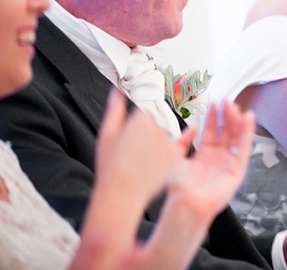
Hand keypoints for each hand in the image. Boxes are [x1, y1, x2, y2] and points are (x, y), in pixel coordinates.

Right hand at [93, 90, 183, 204]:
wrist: (121, 195)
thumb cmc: (111, 168)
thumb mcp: (106, 134)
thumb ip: (114, 109)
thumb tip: (117, 91)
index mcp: (142, 119)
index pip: (144, 114)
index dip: (136, 124)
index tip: (130, 134)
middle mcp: (159, 129)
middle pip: (155, 124)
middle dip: (147, 134)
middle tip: (134, 149)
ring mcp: (169, 144)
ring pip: (166, 137)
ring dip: (158, 144)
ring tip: (143, 160)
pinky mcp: (177, 158)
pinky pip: (179, 147)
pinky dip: (175, 149)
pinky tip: (176, 147)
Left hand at [164, 101, 253, 225]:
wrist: (185, 203)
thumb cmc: (179, 187)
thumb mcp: (176, 157)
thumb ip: (182, 141)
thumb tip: (191, 127)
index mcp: (203, 157)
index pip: (211, 132)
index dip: (213, 118)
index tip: (214, 104)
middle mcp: (217, 159)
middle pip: (225, 133)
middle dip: (225, 116)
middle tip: (226, 102)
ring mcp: (228, 164)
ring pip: (235, 138)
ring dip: (236, 121)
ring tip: (235, 107)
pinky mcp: (237, 170)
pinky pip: (244, 148)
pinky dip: (247, 133)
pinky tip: (247, 120)